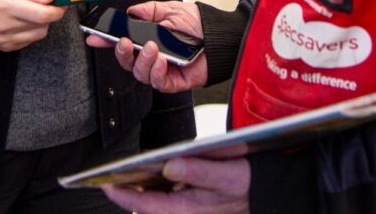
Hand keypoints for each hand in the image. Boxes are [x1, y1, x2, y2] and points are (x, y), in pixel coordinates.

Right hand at [0, 0, 65, 51]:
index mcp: (7, 6)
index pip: (43, 14)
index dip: (57, 10)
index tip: (61, 4)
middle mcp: (5, 25)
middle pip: (43, 25)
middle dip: (48, 14)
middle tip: (44, 4)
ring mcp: (4, 38)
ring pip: (38, 35)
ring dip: (40, 24)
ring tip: (30, 11)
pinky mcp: (4, 46)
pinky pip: (28, 41)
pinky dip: (30, 31)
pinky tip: (22, 20)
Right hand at [86, 0, 207, 92]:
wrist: (222, 36)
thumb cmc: (200, 23)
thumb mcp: (171, 9)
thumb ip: (149, 11)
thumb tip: (130, 13)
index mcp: (149, 38)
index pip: (124, 41)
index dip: (107, 40)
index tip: (94, 37)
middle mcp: (153, 56)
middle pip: (127, 61)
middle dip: (121, 52)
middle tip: (124, 42)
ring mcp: (162, 70)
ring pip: (140, 72)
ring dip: (141, 60)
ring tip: (152, 47)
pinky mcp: (174, 82)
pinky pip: (157, 81)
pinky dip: (156, 71)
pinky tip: (161, 60)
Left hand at [102, 157, 250, 213]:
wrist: (271, 192)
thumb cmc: (251, 183)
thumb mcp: (230, 174)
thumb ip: (200, 171)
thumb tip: (169, 165)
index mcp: (191, 209)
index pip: (147, 206)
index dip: (123, 195)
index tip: (104, 183)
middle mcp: (186, 212)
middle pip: (146, 207)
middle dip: (126, 194)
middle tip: (106, 178)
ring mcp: (189, 209)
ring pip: (156, 204)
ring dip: (140, 191)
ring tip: (122, 176)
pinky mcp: (193, 204)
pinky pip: (167, 199)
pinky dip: (155, 188)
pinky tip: (150, 174)